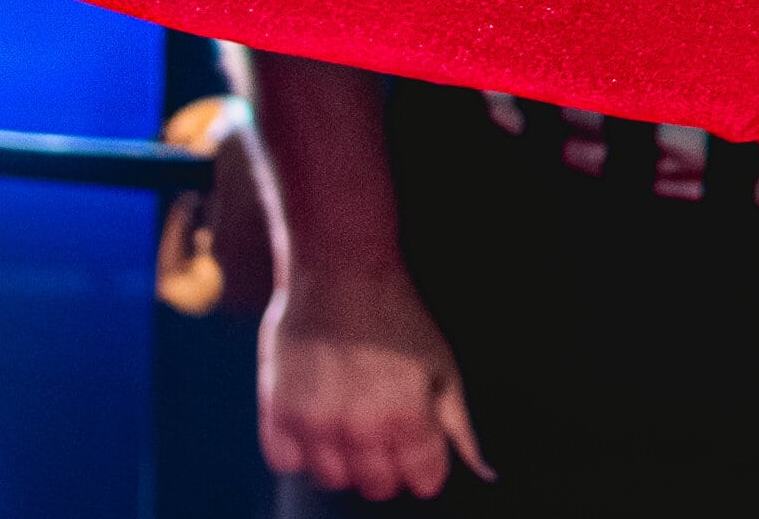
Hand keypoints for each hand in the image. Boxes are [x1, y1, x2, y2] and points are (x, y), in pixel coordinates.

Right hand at [259, 272, 491, 498]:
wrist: (341, 270)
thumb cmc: (397, 315)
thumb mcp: (441, 363)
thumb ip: (456, 422)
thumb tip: (481, 468)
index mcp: (406, 420)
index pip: (421, 480)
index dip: (425, 467)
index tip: (421, 451)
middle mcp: (358, 431)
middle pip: (376, 487)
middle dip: (388, 467)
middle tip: (386, 434)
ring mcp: (314, 425)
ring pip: (332, 480)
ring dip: (344, 461)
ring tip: (351, 424)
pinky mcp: (278, 412)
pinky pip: (286, 462)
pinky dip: (300, 450)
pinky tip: (317, 421)